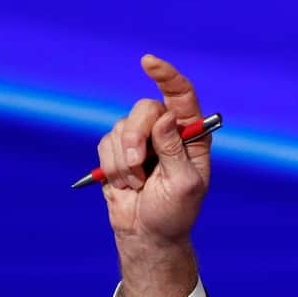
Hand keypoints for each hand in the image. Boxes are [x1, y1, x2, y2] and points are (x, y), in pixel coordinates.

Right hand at [98, 54, 208, 296]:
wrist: (147, 233)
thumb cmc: (174, 212)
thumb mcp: (183, 185)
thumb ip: (174, 151)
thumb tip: (164, 118)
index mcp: (192, 136)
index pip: (182, 95)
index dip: (167, 75)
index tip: (149, 62)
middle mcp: (167, 131)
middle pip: (144, 109)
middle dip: (135, 137)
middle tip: (137, 165)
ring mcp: (141, 138)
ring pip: (121, 127)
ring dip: (124, 162)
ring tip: (138, 185)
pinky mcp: (117, 149)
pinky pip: (105, 144)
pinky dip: (112, 167)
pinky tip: (126, 185)